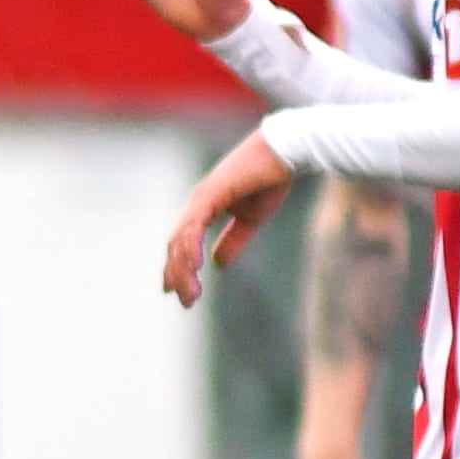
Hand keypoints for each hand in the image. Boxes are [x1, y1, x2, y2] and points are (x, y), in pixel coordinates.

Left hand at [164, 130, 293, 306]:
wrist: (283, 156)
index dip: (178, 267)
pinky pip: (194, 225)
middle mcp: (196, 203)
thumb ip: (233, 240)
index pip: (182, 242)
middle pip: (176, 244)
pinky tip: (194, 266)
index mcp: (203, 209)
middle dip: (177, 274)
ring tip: (191, 294)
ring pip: (181, 239)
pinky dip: (191, 246)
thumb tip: (218, 263)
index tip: (179, 293)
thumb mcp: (249, 220)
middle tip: (186, 302)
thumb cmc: (268, 182)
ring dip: (183, 268)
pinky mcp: (210, 194)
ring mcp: (200, 197)